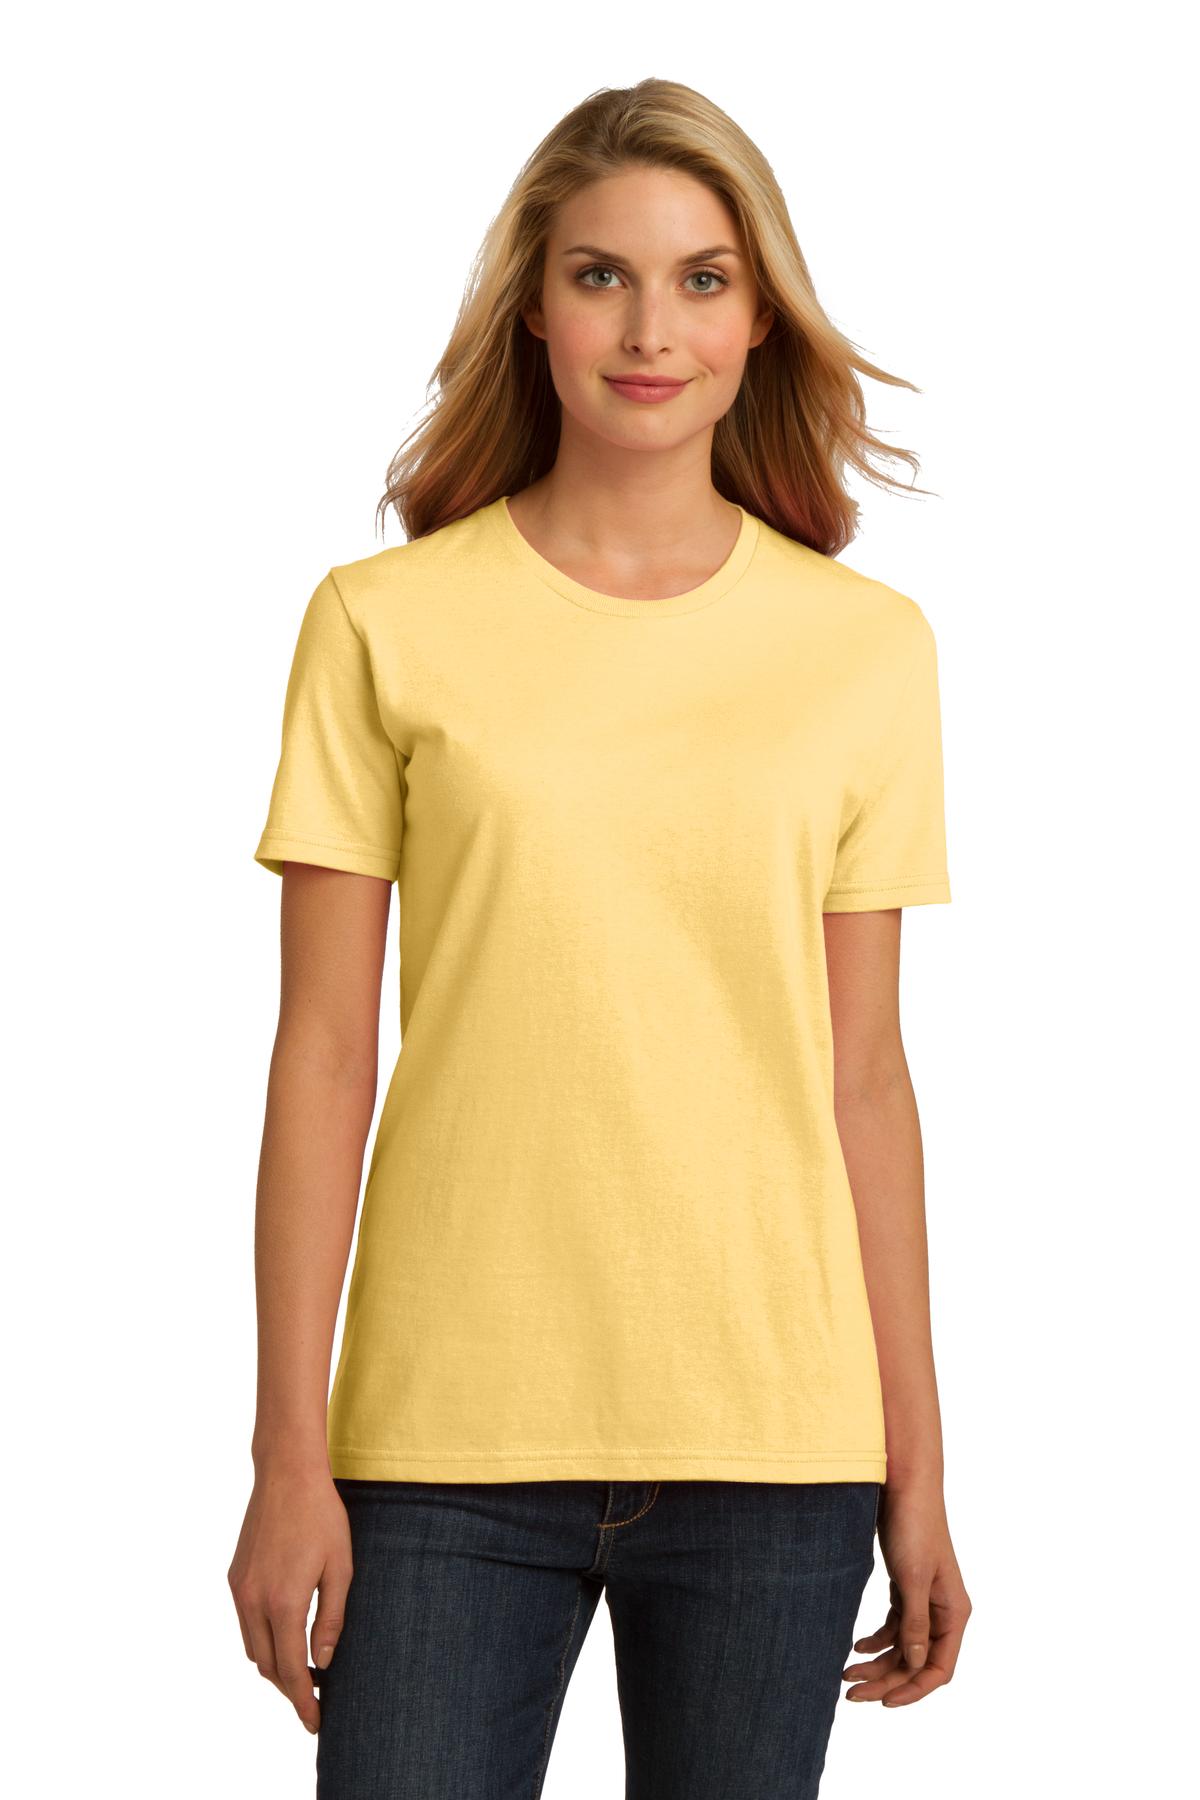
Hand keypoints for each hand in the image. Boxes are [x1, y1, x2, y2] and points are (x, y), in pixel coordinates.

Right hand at [227, 1462, 352, 1734]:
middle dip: (288, 1687)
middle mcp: (254, 1601)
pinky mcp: (234, 1577)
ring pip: (251, 1647)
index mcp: (284, 1603)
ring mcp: (239, 1589)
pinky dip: (262, 1639)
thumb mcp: (340, 1568)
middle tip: (313, 1698)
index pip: (290, 1670)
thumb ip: (331, 1620)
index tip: (315, 1721)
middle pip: (266, 1666)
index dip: (302, 1701)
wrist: (287, 1474)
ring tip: (301, 1669)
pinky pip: (244, 1623)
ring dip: (273, 1664)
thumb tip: (322, 1663)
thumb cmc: (322, 1517)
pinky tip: (283, 1634)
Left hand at [842, 1477, 970, 1706]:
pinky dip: (877, 1639)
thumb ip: (915, 1623)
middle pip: (916, 1661)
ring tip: (846, 1675)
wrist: (903, 1484)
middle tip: (850, 1694)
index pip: (939, 1668)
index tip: (883, 1702)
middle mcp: (943, 1610)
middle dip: (886, 1680)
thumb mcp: (911, 1578)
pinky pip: (894, 1626)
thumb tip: (915, 1665)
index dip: (913, 1690)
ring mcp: (924, 1599)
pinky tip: (856, 1646)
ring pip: (903, 1646)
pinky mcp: (906, 1587)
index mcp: (954, 1612)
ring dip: (877, 1662)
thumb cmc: (913, 1527)